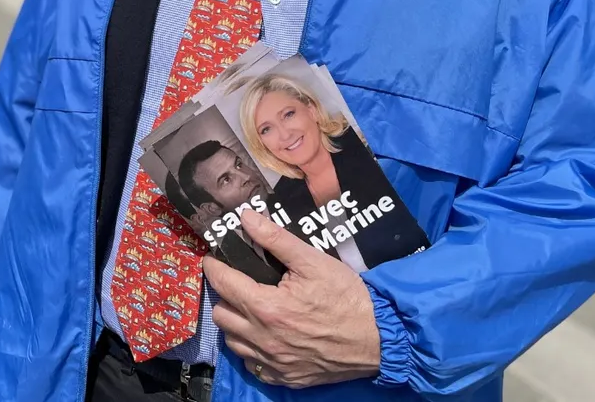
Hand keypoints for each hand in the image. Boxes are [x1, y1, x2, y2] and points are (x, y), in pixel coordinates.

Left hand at [203, 208, 380, 388]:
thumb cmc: (347, 297)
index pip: (222, 283)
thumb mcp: (312, 260)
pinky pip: (253, 365)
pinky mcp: (287, 378)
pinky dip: (251, 349)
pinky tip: (265, 335)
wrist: (380, 339)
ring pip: (233, 342)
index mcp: (267, 307)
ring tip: (249, 307)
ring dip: (235, 322)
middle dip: (224, 294)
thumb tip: (246, 217)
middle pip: (221, 314)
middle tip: (238, 281)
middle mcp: (264, 339)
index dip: (214, 266)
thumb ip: (275, 239)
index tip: (215, 258)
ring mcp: (274, 362)